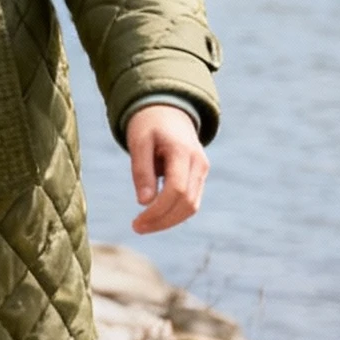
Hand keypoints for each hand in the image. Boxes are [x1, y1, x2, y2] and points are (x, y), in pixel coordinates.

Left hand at [127, 105, 207, 234]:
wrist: (168, 111)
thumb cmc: (148, 125)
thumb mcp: (138, 142)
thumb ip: (142, 171)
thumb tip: (144, 202)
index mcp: (183, 151)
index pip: (177, 190)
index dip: (158, 210)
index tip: (136, 222)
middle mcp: (199, 163)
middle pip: (187, 203)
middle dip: (162, 221)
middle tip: (136, 228)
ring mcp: (202, 170)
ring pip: (192, 206)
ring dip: (169, 221)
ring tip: (144, 225)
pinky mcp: (200, 176)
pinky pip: (191, 201)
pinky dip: (174, 213)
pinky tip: (155, 217)